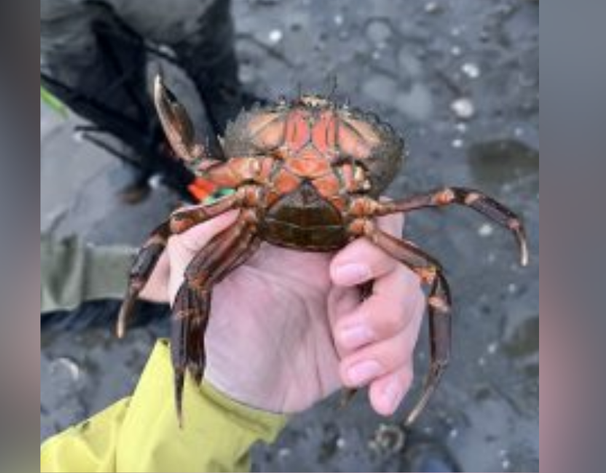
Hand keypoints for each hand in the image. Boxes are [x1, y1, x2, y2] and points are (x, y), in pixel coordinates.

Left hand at [144, 209, 424, 415]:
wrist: (226, 383)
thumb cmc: (215, 319)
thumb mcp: (197, 275)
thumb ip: (201, 236)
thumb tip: (231, 205)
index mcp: (313, 239)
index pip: (368, 220)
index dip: (371, 242)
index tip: (340, 271)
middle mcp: (346, 268)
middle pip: (401, 268)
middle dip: (387, 305)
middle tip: (345, 333)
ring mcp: (361, 309)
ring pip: (408, 312)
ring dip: (389, 347)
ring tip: (349, 370)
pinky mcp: (369, 350)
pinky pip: (402, 358)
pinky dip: (397, 377)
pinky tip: (379, 400)